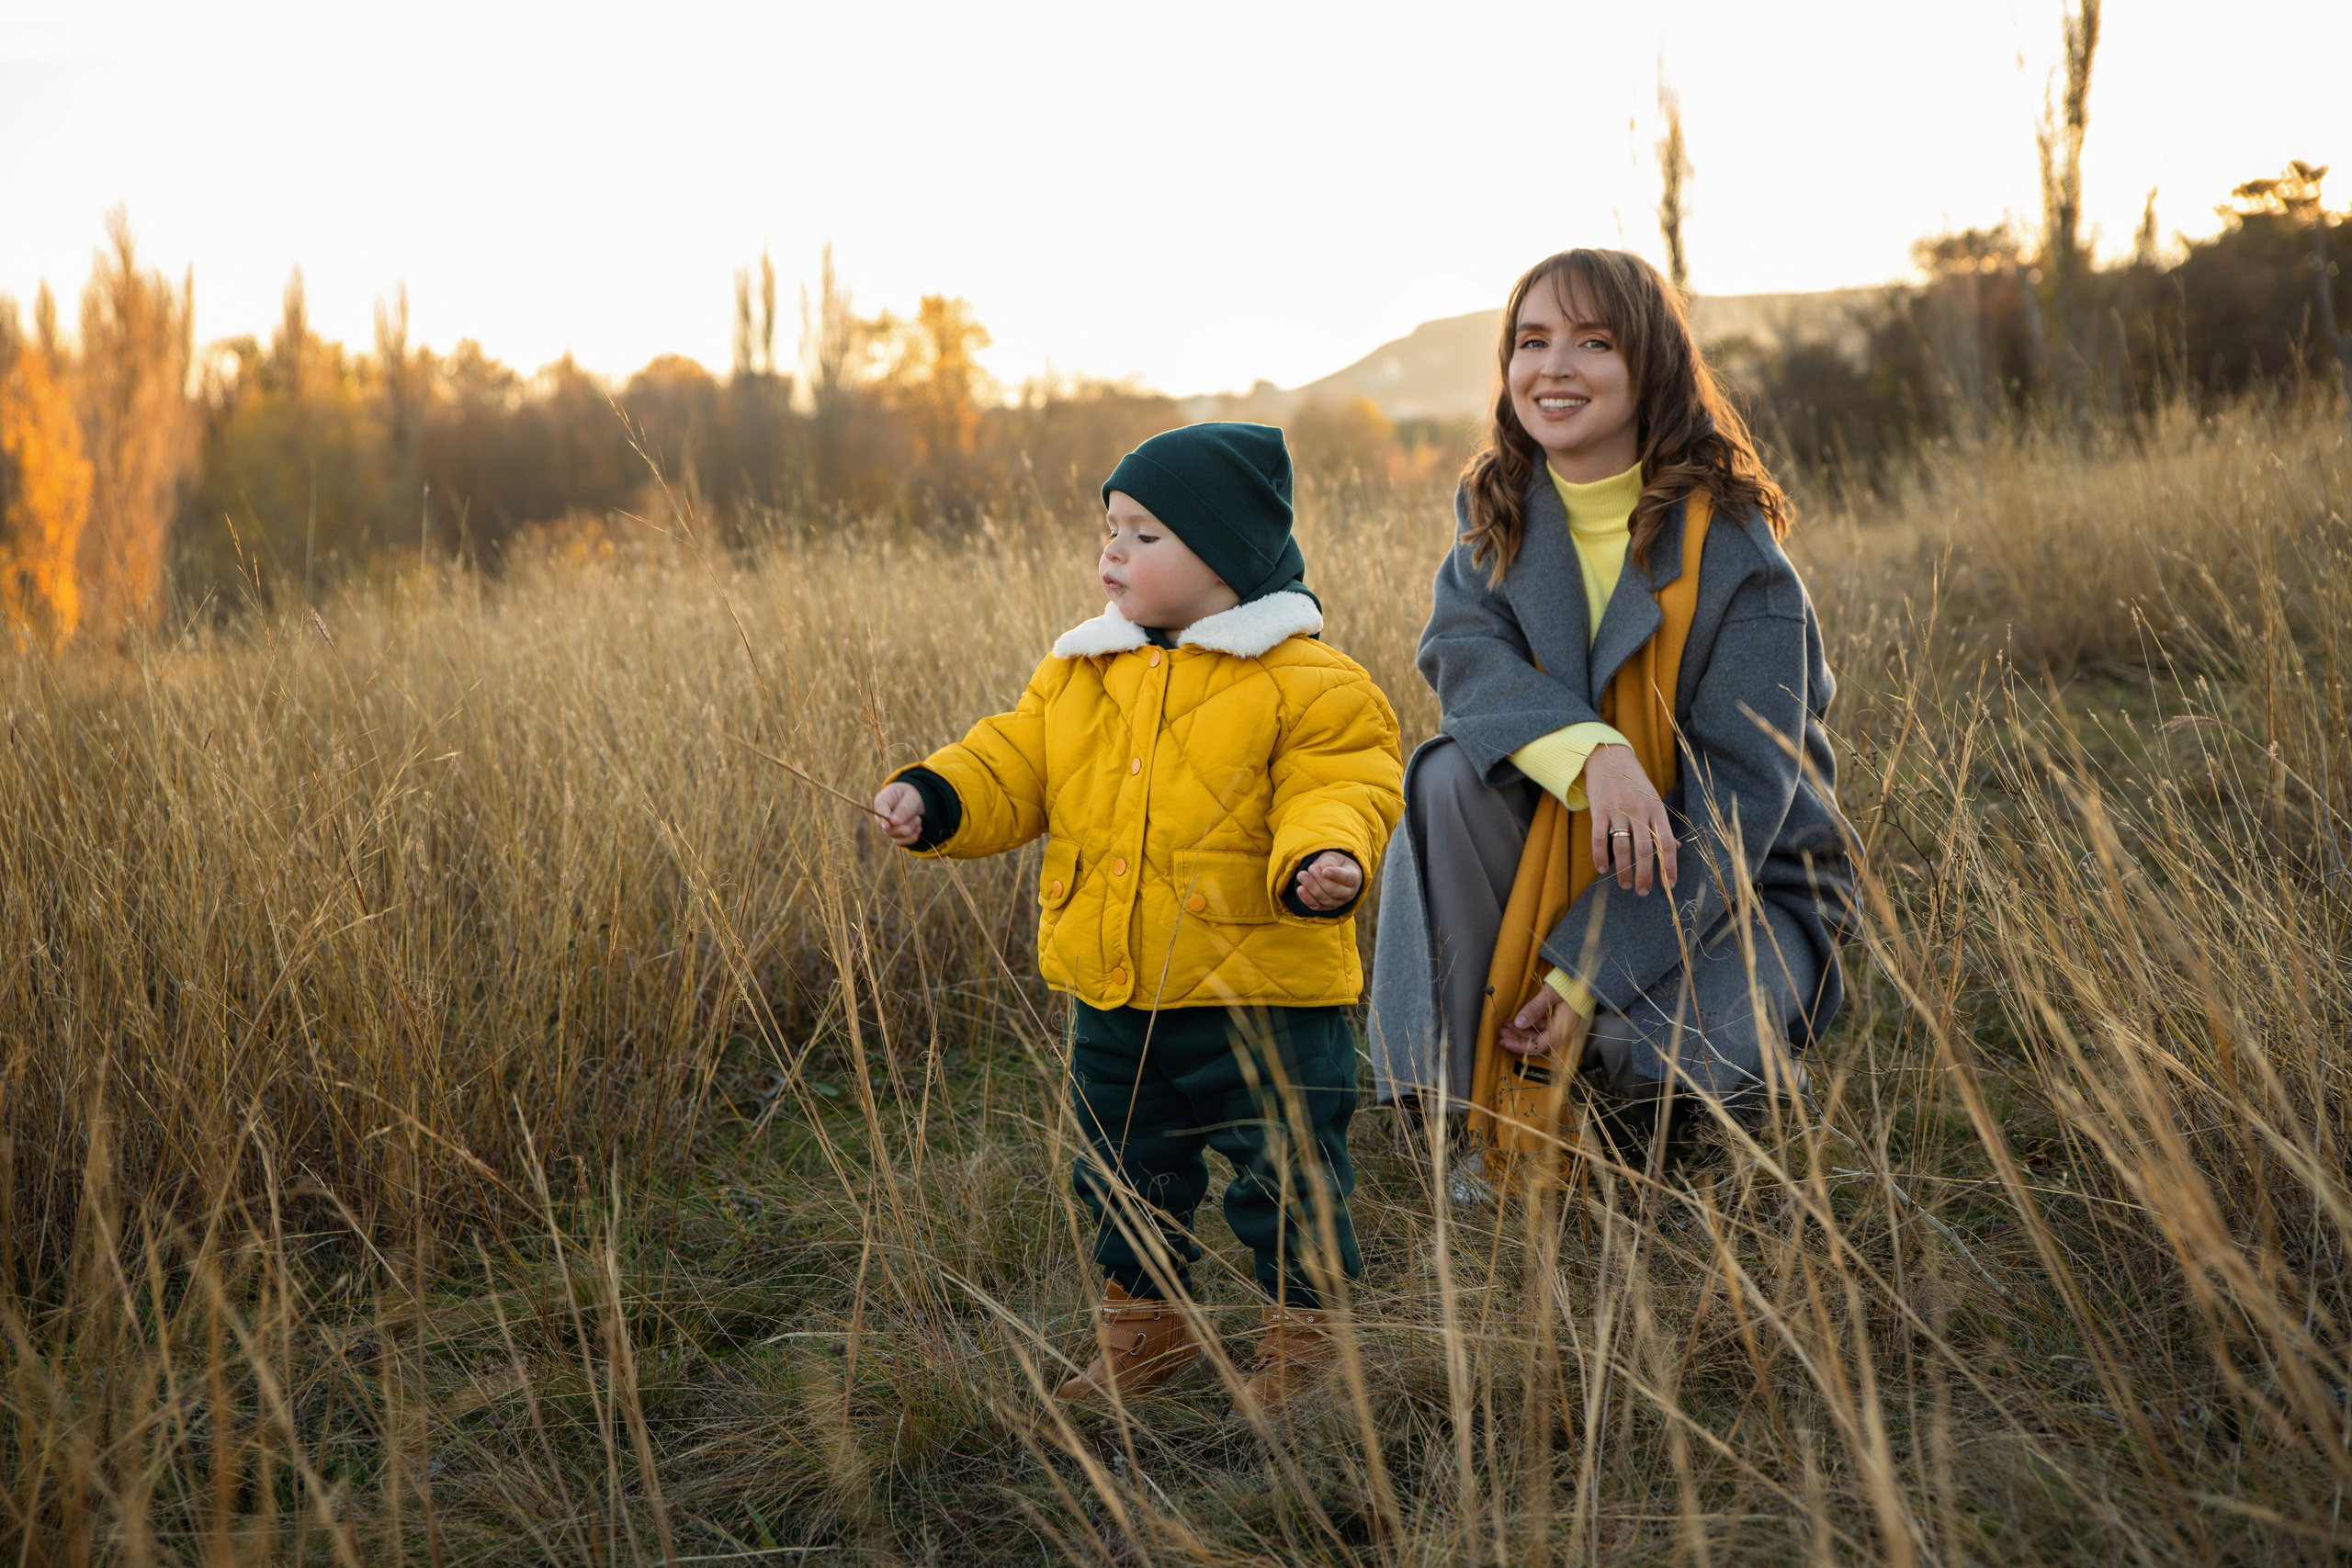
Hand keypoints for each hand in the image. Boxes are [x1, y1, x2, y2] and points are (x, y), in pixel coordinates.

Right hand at [872, 781, 923, 845]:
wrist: (918, 799)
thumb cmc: (912, 795)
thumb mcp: (911, 797)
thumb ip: (903, 809)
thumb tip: (893, 822)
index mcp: (883, 799)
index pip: (879, 809)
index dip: (884, 819)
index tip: (890, 825)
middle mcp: (882, 815)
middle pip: (886, 827)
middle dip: (904, 826)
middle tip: (918, 819)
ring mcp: (887, 826)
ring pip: (894, 836)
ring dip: (910, 831)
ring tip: (918, 820)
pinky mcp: (894, 835)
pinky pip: (900, 842)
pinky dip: (911, 837)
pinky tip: (918, 828)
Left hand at [1293, 851, 1362, 911]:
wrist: (1329, 872)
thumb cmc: (1333, 862)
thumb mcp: (1334, 857)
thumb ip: (1330, 861)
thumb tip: (1326, 866)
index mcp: (1354, 877)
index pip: (1348, 877)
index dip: (1336, 875)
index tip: (1325, 870)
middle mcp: (1348, 893)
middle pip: (1336, 891)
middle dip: (1321, 881)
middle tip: (1311, 868)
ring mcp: (1337, 903)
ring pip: (1325, 899)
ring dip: (1312, 887)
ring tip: (1302, 875)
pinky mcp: (1325, 908)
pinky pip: (1316, 906)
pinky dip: (1307, 898)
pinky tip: (1300, 889)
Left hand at [1499, 982, 1590, 1057]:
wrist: (1587, 976)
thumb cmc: (1570, 983)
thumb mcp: (1550, 994)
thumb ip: (1534, 1009)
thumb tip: (1518, 1023)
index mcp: (1562, 1028)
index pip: (1539, 1046)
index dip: (1520, 1046)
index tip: (1504, 1041)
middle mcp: (1563, 1030)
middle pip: (1537, 1043)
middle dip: (1518, 1039)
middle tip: (1501, 1033)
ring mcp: (1562, 1026)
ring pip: (1539, 1035)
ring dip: (1522, 1032)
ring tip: (1506, 1025)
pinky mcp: (1560, 1019)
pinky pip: (1543, 1027)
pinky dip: (1530, 1025)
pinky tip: (1518, 1019)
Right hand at [1581, 744, 1677, 895]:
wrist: (1609, 757)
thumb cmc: (1634, 781)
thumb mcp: (1653, 799)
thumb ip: (1661, 824)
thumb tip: (1674, 849)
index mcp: (1656, 809)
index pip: (1666, 842)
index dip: (1669, 865)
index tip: (1670, 884)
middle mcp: (1639, 811)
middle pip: (1644, 850)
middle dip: (1645, 875)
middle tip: (1642, 892)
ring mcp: (1618, 811)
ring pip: (1622, 848)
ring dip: (1623, 870)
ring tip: (1625, 885)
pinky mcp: (1599, 810)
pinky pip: (1599, 838)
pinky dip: (1600, 856)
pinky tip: (1602, 869)